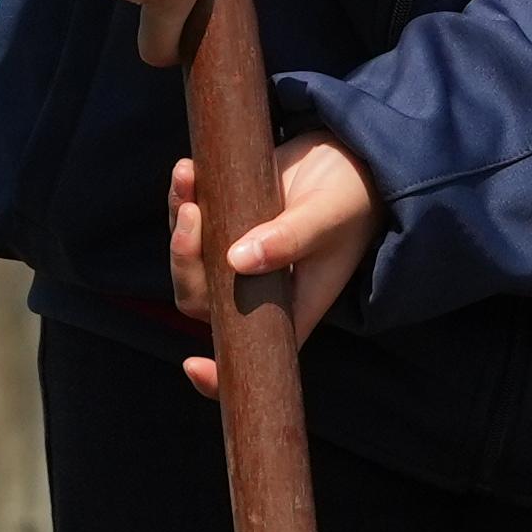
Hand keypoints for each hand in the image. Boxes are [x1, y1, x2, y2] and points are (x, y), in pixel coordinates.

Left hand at [165, 138, 378, 391]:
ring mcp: (239, 258)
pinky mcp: (227, 223)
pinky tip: (188, 172)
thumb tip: (238, 260)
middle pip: (203, 301)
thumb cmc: (351, 199)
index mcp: (289, 307)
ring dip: (180, 224)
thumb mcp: (327, 217)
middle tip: (193, 215)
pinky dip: (182, 199)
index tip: (194, 366)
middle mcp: (258, 289)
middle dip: (186, 263)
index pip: (252, 355)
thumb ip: (289, 240)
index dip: (220, 373)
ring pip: (190, 261)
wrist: (351, 159)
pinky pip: (191, 223)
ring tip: (188, 177)